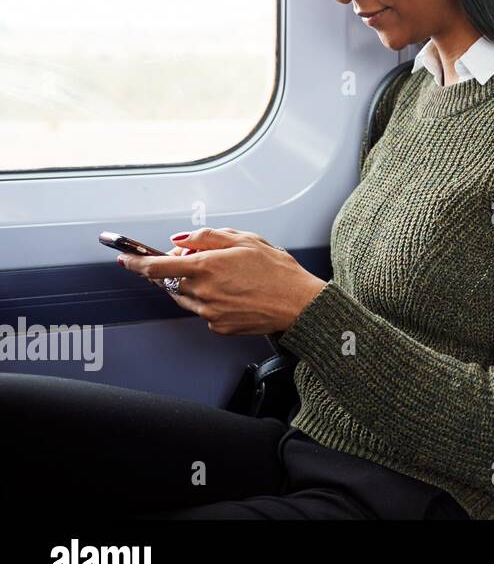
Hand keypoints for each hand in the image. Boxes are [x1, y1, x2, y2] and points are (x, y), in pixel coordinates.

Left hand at [117, 227, 326, 335]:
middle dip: (178, 270)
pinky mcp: (218, 326)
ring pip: (185, 297)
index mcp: (208, 266)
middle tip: (203, 261)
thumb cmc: (278, 270)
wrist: (299, 304)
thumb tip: (180, 240)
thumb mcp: (246, 240)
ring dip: (194, 286)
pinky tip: (235, 293)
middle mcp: (203, 291)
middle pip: (171, 282)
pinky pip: (204, 311)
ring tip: (226, 277)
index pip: (157, 266)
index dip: (136, 263)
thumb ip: (208, 237)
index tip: (125, 258)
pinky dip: (211, 300)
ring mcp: (209, 312)